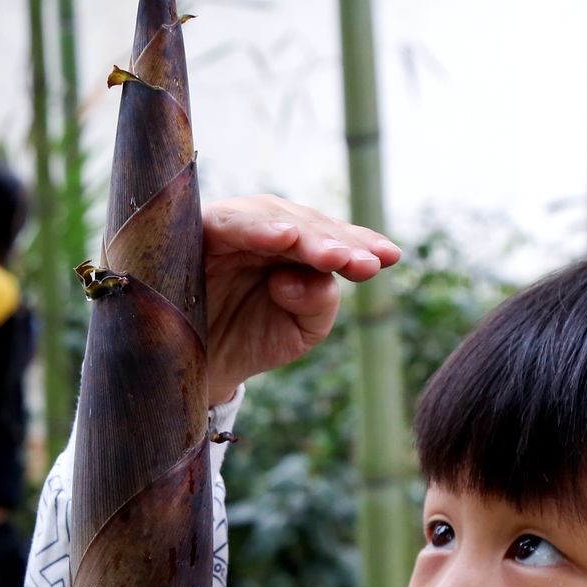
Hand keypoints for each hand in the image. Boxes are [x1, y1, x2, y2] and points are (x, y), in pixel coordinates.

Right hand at [201, 195, 400, 406]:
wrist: (197, 369)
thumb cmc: (250, 340)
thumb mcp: (298, 332)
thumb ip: (318, 305)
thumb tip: (308, 277)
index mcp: (295, 249)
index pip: (332, 237)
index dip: (360, 243)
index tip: (389, 257)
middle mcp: (265, 231)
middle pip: (307, 223)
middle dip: (337, 242)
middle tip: (365, 263)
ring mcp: (232, 229)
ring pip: (272, 216)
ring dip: (305, 234)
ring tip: (331, 255)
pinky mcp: (197, 232)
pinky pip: (226, 222)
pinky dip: (253, 227)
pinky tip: (283, 238)